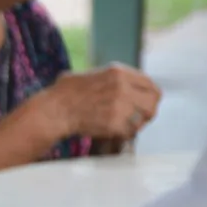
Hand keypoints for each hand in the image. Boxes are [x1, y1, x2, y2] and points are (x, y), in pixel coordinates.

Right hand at [43, 64, 161, 139]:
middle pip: (153, 101)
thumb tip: (122, 84)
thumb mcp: (90, 75)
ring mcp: (120, 106)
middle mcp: (122, 87)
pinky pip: (130, 132)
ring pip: (144, 117)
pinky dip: (124, 134)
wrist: (53, 110)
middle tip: (139, 117)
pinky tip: (113, 132)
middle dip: (147, 111)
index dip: (148, 96)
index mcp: (118, 72)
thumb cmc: (64, 93)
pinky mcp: (114, 124)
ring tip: (125, 125)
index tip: (143, 103)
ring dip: (137, 123)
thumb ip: (110, 79)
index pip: (150, 84)